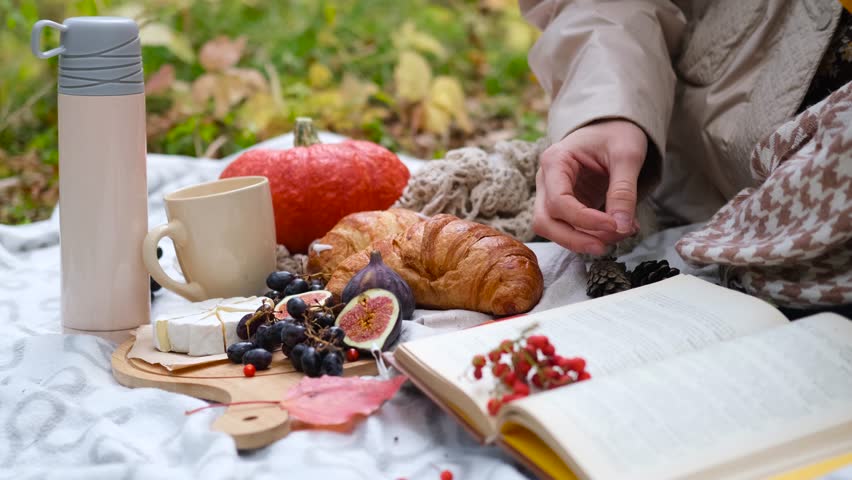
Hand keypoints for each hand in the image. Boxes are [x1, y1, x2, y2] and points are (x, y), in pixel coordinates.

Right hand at [533, 119, 646, 254]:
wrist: (613, 126)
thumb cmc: (617, 133)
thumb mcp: (627, 155)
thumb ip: (624, 191)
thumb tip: (622, 227)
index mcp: (555, 161)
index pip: (558, 201)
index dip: (584, 220)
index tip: (615, 226)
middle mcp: (546, 180)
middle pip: (545, 221)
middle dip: (574, 239)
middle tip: (605, 246)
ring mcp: (552, 194)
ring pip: (553, 229)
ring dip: (582, 240)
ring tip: (619, 235)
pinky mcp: (565, 206)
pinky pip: (570, 228)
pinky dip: (592, 235)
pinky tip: (618, 228)